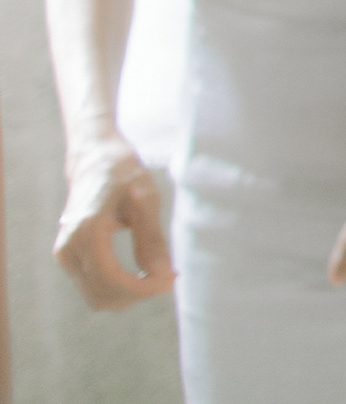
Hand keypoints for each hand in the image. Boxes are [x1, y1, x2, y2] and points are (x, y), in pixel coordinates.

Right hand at [55, 140, 174, 308]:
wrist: (95, 159)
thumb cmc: (124, 174)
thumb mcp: (145, 200)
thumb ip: (151, 239)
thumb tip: (162, 274)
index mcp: (87, 232)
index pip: (112, 280)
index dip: (144, 288)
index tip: (171, 279)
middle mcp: (69, 248)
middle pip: (103, 296)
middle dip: (138, 293)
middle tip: (168, 276)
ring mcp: (65, 254)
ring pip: (96, 297)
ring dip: (128, 294)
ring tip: (157, 273)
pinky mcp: (68, 256)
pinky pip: (93, 286)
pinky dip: (118, 287)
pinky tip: (142, 272)